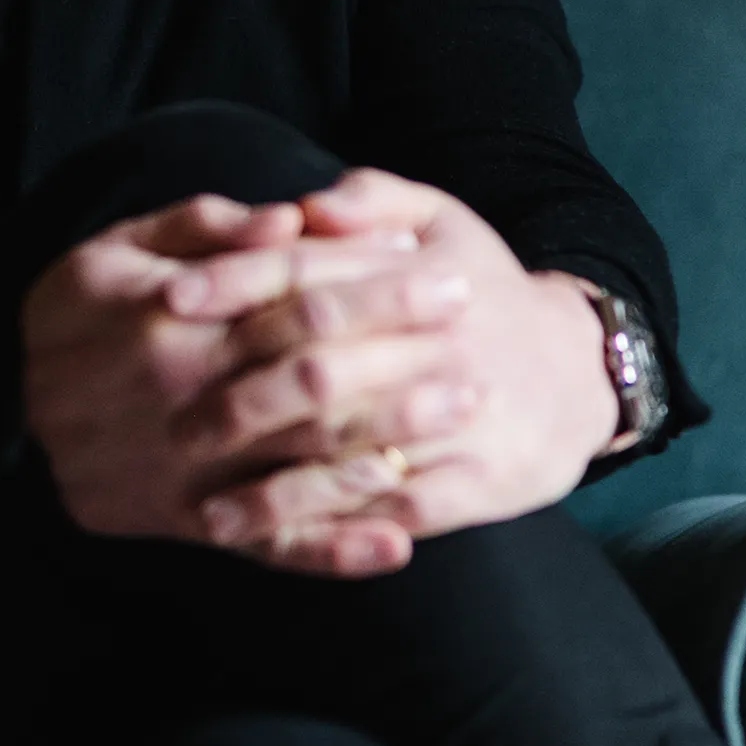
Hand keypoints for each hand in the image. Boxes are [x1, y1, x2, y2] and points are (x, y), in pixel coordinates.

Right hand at [19, 193, 439, 547]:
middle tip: (477, 326)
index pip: (296, 294)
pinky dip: (332, 550)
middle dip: (402, 348)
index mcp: (178, 322)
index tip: (437, 261)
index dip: (372, 279)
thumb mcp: (113, 250)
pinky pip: (269, 543)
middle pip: (316, 371)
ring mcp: (192, 470)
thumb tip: (288, 216)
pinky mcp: (189, 523)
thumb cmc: (66, 320)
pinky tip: (396, 546)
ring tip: (463, 411)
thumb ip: (201, 227)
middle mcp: (191, 398)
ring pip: (304, 460)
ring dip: (389, 438)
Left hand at [163, 169, 626, 580]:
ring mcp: (460, 419)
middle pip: (324, 370)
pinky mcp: (482, 480)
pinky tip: (288, 546)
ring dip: (278, 488)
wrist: (579, 370)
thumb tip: (309, 203)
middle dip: (239, 396)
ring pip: (355, 453)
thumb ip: (375, 199)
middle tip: (166, 421)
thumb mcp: (443, 222)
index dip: (238, 283)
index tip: (169, 299)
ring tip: (207, 509)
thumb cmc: (484, 290)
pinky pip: (399, 511)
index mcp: (420, 276)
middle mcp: (437, 347)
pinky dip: (339, 531)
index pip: (313, 275)